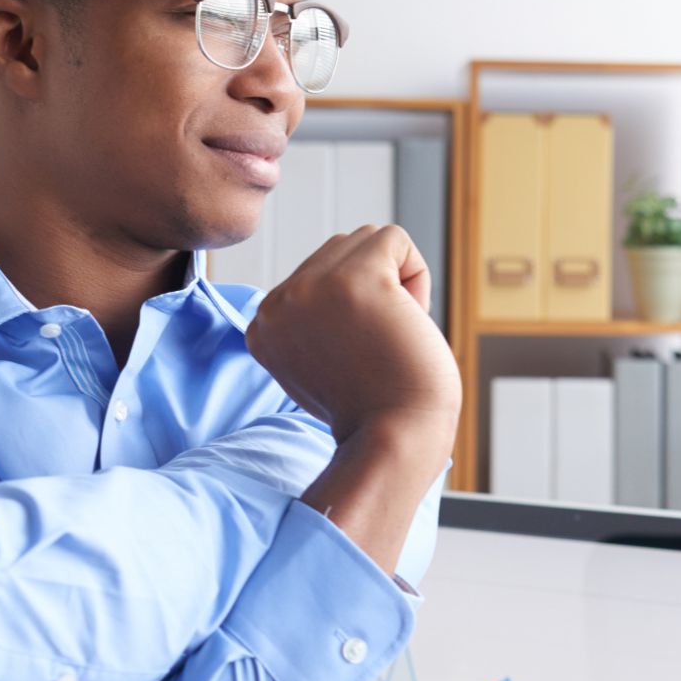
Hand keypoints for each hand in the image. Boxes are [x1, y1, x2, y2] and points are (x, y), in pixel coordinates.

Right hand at [245, 225, 461, 449]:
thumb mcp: (316, 363)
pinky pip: (396, 240)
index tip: (356, 360)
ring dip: (396, 282)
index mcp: (263, 325)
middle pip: (340, 251)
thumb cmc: (372, 409)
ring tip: (392, 333)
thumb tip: (337, 272)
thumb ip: (312, 321)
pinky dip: (416, 275)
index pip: (315, 277)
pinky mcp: (355, 278)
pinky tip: (409, 321)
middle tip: (381, 347)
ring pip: (366, 241)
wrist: (393, 440)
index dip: (352, 310)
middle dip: (374, 290)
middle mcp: (277, 302)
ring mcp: (312, 287)